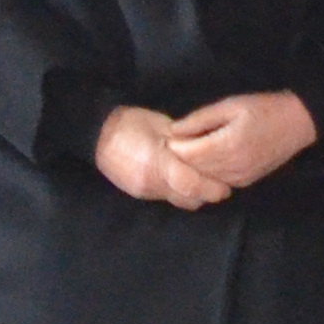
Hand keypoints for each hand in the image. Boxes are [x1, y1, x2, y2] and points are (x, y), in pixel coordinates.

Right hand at [95, 103, 225, 208]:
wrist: (97, 135)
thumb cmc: (131, 122)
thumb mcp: (161, 126)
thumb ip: (184, 142)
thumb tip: (206, 152)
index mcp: (156, 161)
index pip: (190, 183)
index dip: (210, 187)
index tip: (226, 187)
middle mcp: (150, 182)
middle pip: (187, 198)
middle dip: (206, 194)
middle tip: (220, 185)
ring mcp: (144, 191)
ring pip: (178, 201)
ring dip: (193, 195)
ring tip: (203, 183)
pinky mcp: (140, 194)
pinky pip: (166, 198)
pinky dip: (178, 192)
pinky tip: (183, 181)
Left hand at [163, 89, 317, 191]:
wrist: (298, 123)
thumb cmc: (263, 108)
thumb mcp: (230, 105)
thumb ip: (200, 119)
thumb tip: (173, 130)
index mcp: (228, 145)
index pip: (188, 154)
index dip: (173, 146)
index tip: (166, 136)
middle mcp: (233, 167)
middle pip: (194, 170)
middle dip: (180, 159)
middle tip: (171, 145)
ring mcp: (240, 178)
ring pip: (204, 179)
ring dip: (193, 168)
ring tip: (187, 151)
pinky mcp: (246, 182)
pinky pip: (218, 182)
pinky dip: (207, 174)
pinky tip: (205, 161)